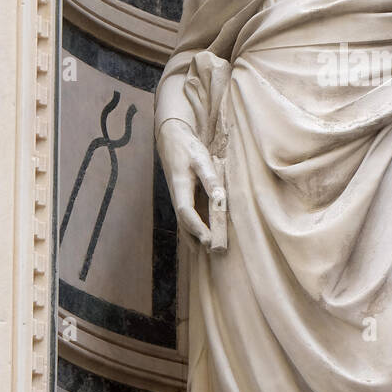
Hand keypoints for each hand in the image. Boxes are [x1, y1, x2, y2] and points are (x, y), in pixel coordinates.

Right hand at [157, 117, 221, 249]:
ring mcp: (178, 198)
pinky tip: (203, 238)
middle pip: (185, 223)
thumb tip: (219, 197)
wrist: (172, 139)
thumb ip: (210, 178)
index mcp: (180, 188)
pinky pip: (187, 217)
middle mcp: (177, 197)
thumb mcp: (201, 159)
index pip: (186, 213)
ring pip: (185, 223)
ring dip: (196, 237)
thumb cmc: (187, 148)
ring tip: (210, 251)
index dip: (197, 228)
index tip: (209, 240)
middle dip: (198, 239)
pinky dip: (194, 229)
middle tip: (215, 252)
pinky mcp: (182, 197)